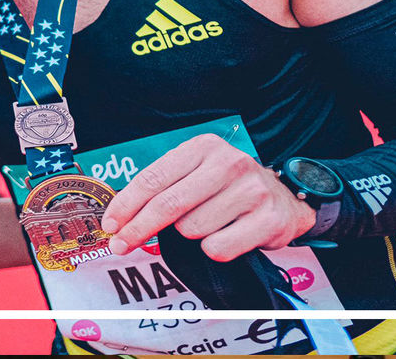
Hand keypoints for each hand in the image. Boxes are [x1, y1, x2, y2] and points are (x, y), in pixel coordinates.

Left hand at [100, 134, 315, 261]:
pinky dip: (214, 249)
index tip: (110, 224)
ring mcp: (251, 191)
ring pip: (192, 229)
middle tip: (121, 245)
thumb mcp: (197, 173)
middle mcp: (229, 164)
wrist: (285, 199)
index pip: (154, 178)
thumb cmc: (229, 188)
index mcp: (204, 147)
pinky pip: (217, 248)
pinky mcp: (268, 219)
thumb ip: (163, 187)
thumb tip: (120, 215)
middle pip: (168, 205)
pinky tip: (227, 234)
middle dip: (138, 229)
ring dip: (190, 235)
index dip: (126, 204)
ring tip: (210, 224)